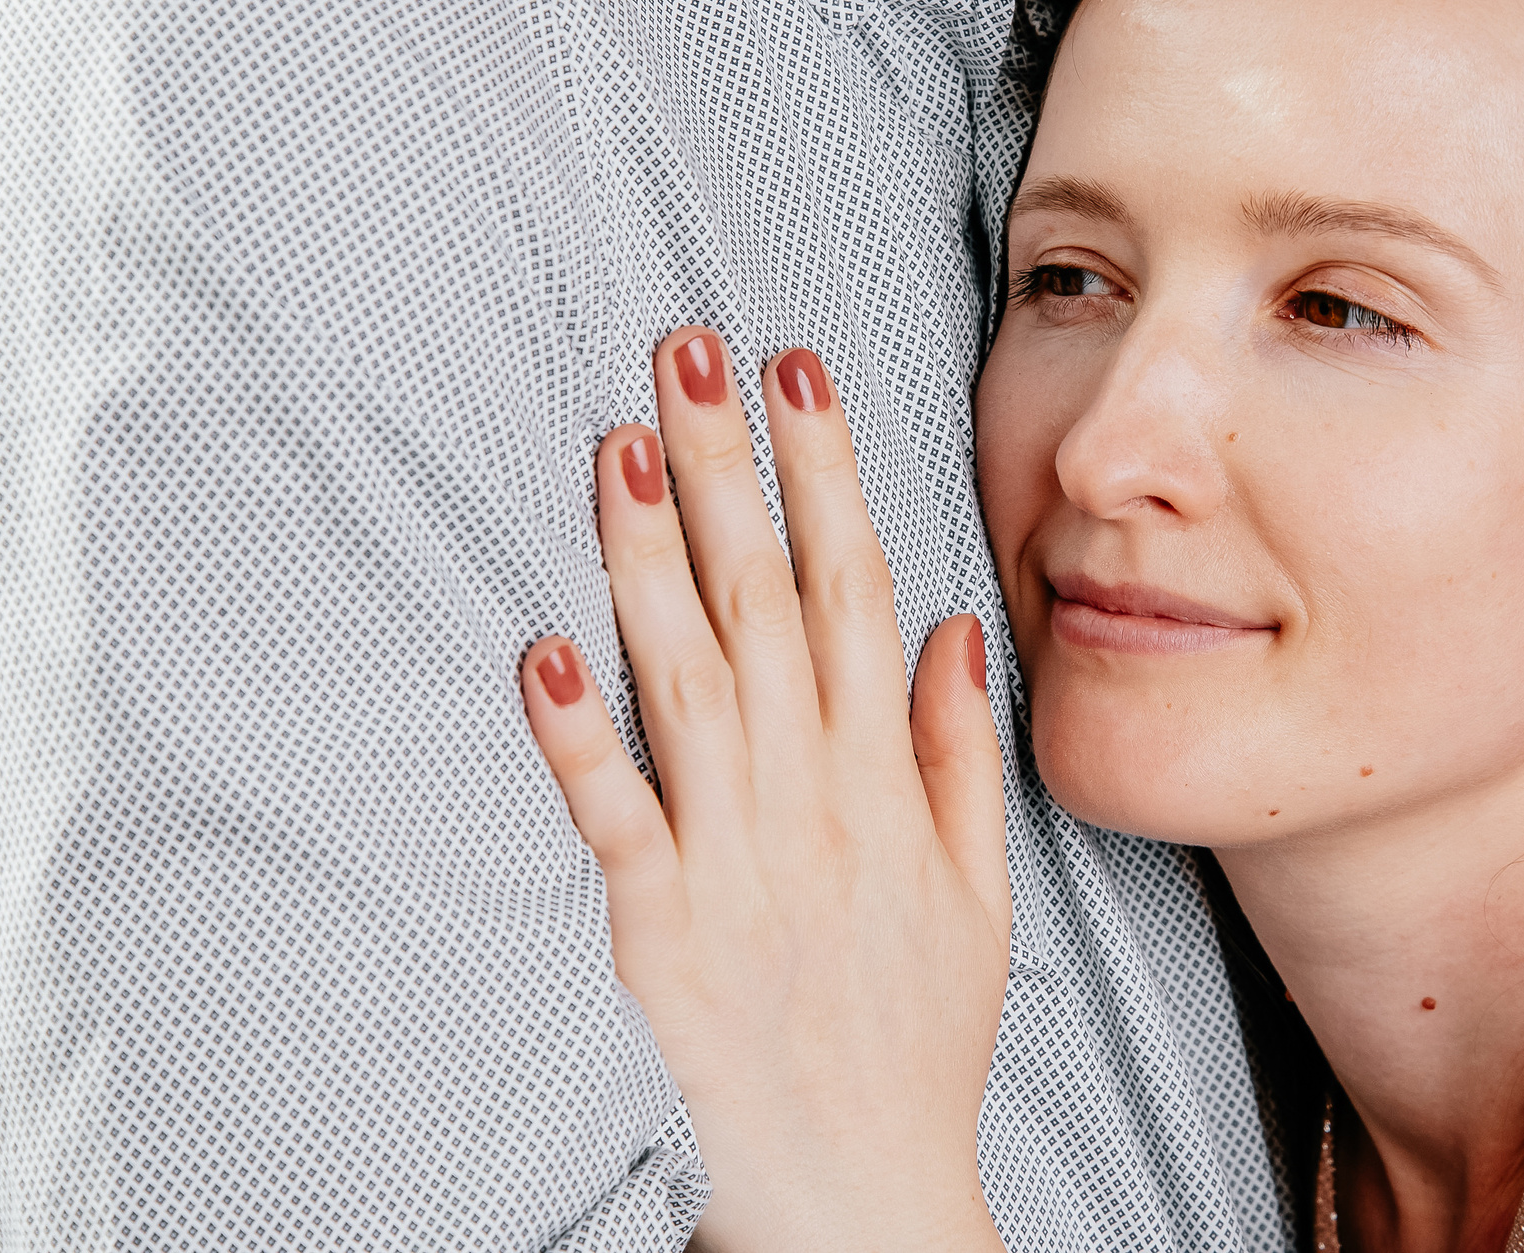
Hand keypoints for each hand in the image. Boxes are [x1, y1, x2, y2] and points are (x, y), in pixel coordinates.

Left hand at [520, 327, 1012, 1252]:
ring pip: (689, 679)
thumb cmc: (915, 1036)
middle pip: (767, 603)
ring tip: (621, 447)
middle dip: (729, 468)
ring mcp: (732, 858)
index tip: (797, 374)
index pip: (858, 591)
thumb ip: (961, 751)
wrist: (860, 1184)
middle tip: (687, 354)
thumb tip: (956, 624)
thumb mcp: (979, 891)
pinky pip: (614, 813)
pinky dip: (578, 730)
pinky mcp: (657, 925)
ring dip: (654, 560)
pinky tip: (545, 644)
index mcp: (885, 783)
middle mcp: (811, 801)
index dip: (827, 474)